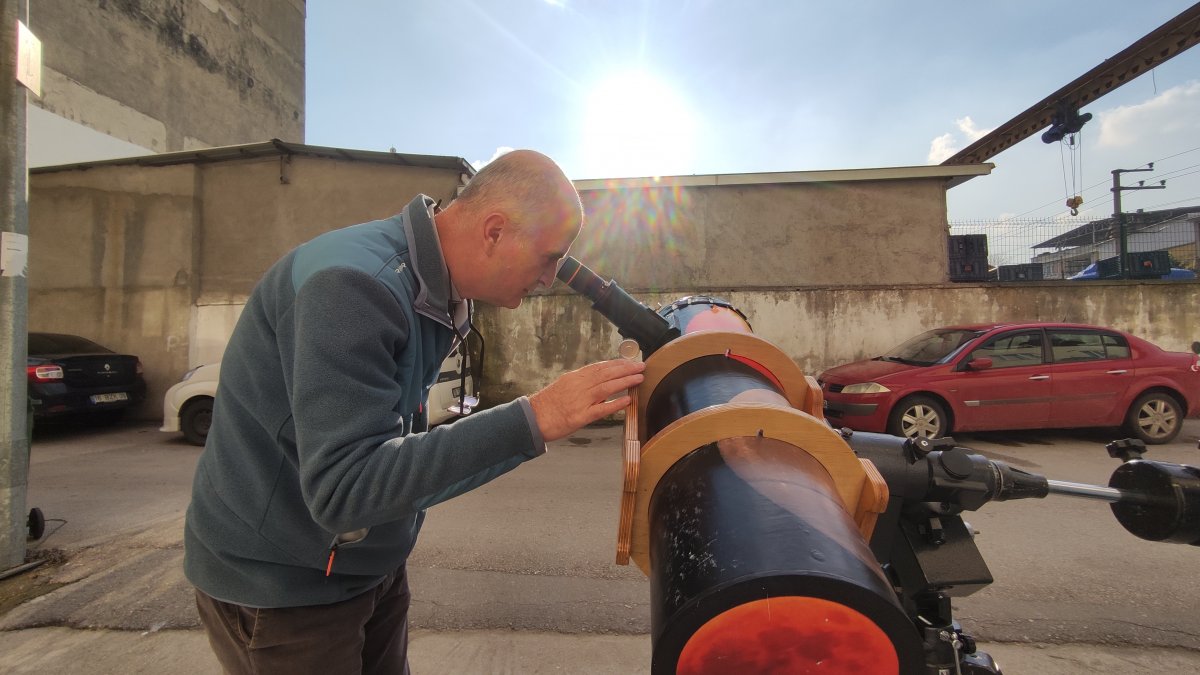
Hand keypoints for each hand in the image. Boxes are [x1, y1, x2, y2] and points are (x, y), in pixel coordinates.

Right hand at [528, 359, 645, 441]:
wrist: (531, 419)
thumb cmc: (546, 405)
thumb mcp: (562, 386)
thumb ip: (580, 383)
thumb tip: (599, 380)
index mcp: (574, 378)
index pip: (599, 367)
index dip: (616, 363)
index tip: (629, 361)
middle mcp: (578, 386)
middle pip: (606, 374)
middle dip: (626, 369)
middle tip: (641, 366)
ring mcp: (580, 401)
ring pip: (606, 387)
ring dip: (625, 382)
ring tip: (639, 378)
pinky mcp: (580, 417)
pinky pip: (601, 409)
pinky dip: (615, 403)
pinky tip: (627, 400)